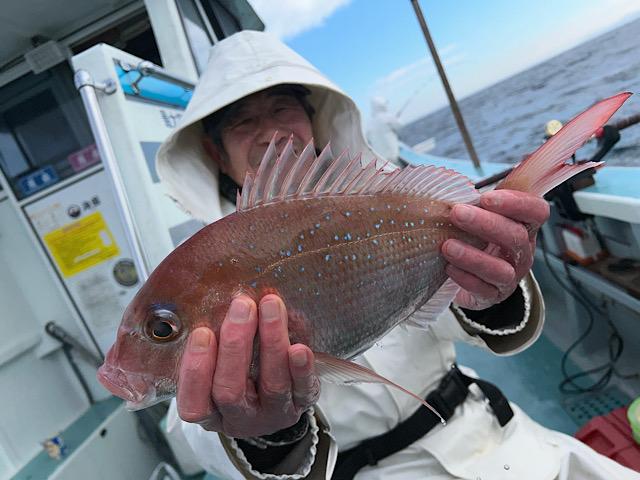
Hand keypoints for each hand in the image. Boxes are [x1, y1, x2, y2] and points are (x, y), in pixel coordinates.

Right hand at [176, 294, 318, 437]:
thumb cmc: (239, 375)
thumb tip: (210, 303)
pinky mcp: (302, 404)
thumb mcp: (216, 370)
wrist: (278, 401)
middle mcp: (240, 419)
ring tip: (271, 306)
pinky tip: (300, 348)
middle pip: (231, 390)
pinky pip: (304, 390)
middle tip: (241, 306)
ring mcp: (273, 414)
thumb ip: (211, 345)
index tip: (202, 332)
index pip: (195, 403)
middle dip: (235, 345)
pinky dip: (302, 369)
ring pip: (271, 385)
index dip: (196, 370)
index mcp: (211, 413)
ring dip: (271, 342)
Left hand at [442, 190, 549, 309]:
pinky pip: (483, 289)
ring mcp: (510, 277)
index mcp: (523, 226)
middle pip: (516, 237)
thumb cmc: (475, 238)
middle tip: (457, 213)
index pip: (536, 211)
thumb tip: (449, 185)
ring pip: (501, 269)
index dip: (517, 203)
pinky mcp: (492, 296)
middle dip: (486, 224)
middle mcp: (522, 252)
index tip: (487, 197)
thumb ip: (475, 202)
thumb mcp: (480, 218)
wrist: (469, 277)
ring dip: (473, 256)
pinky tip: (448, 268)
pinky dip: (465, 278)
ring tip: (447, 246)